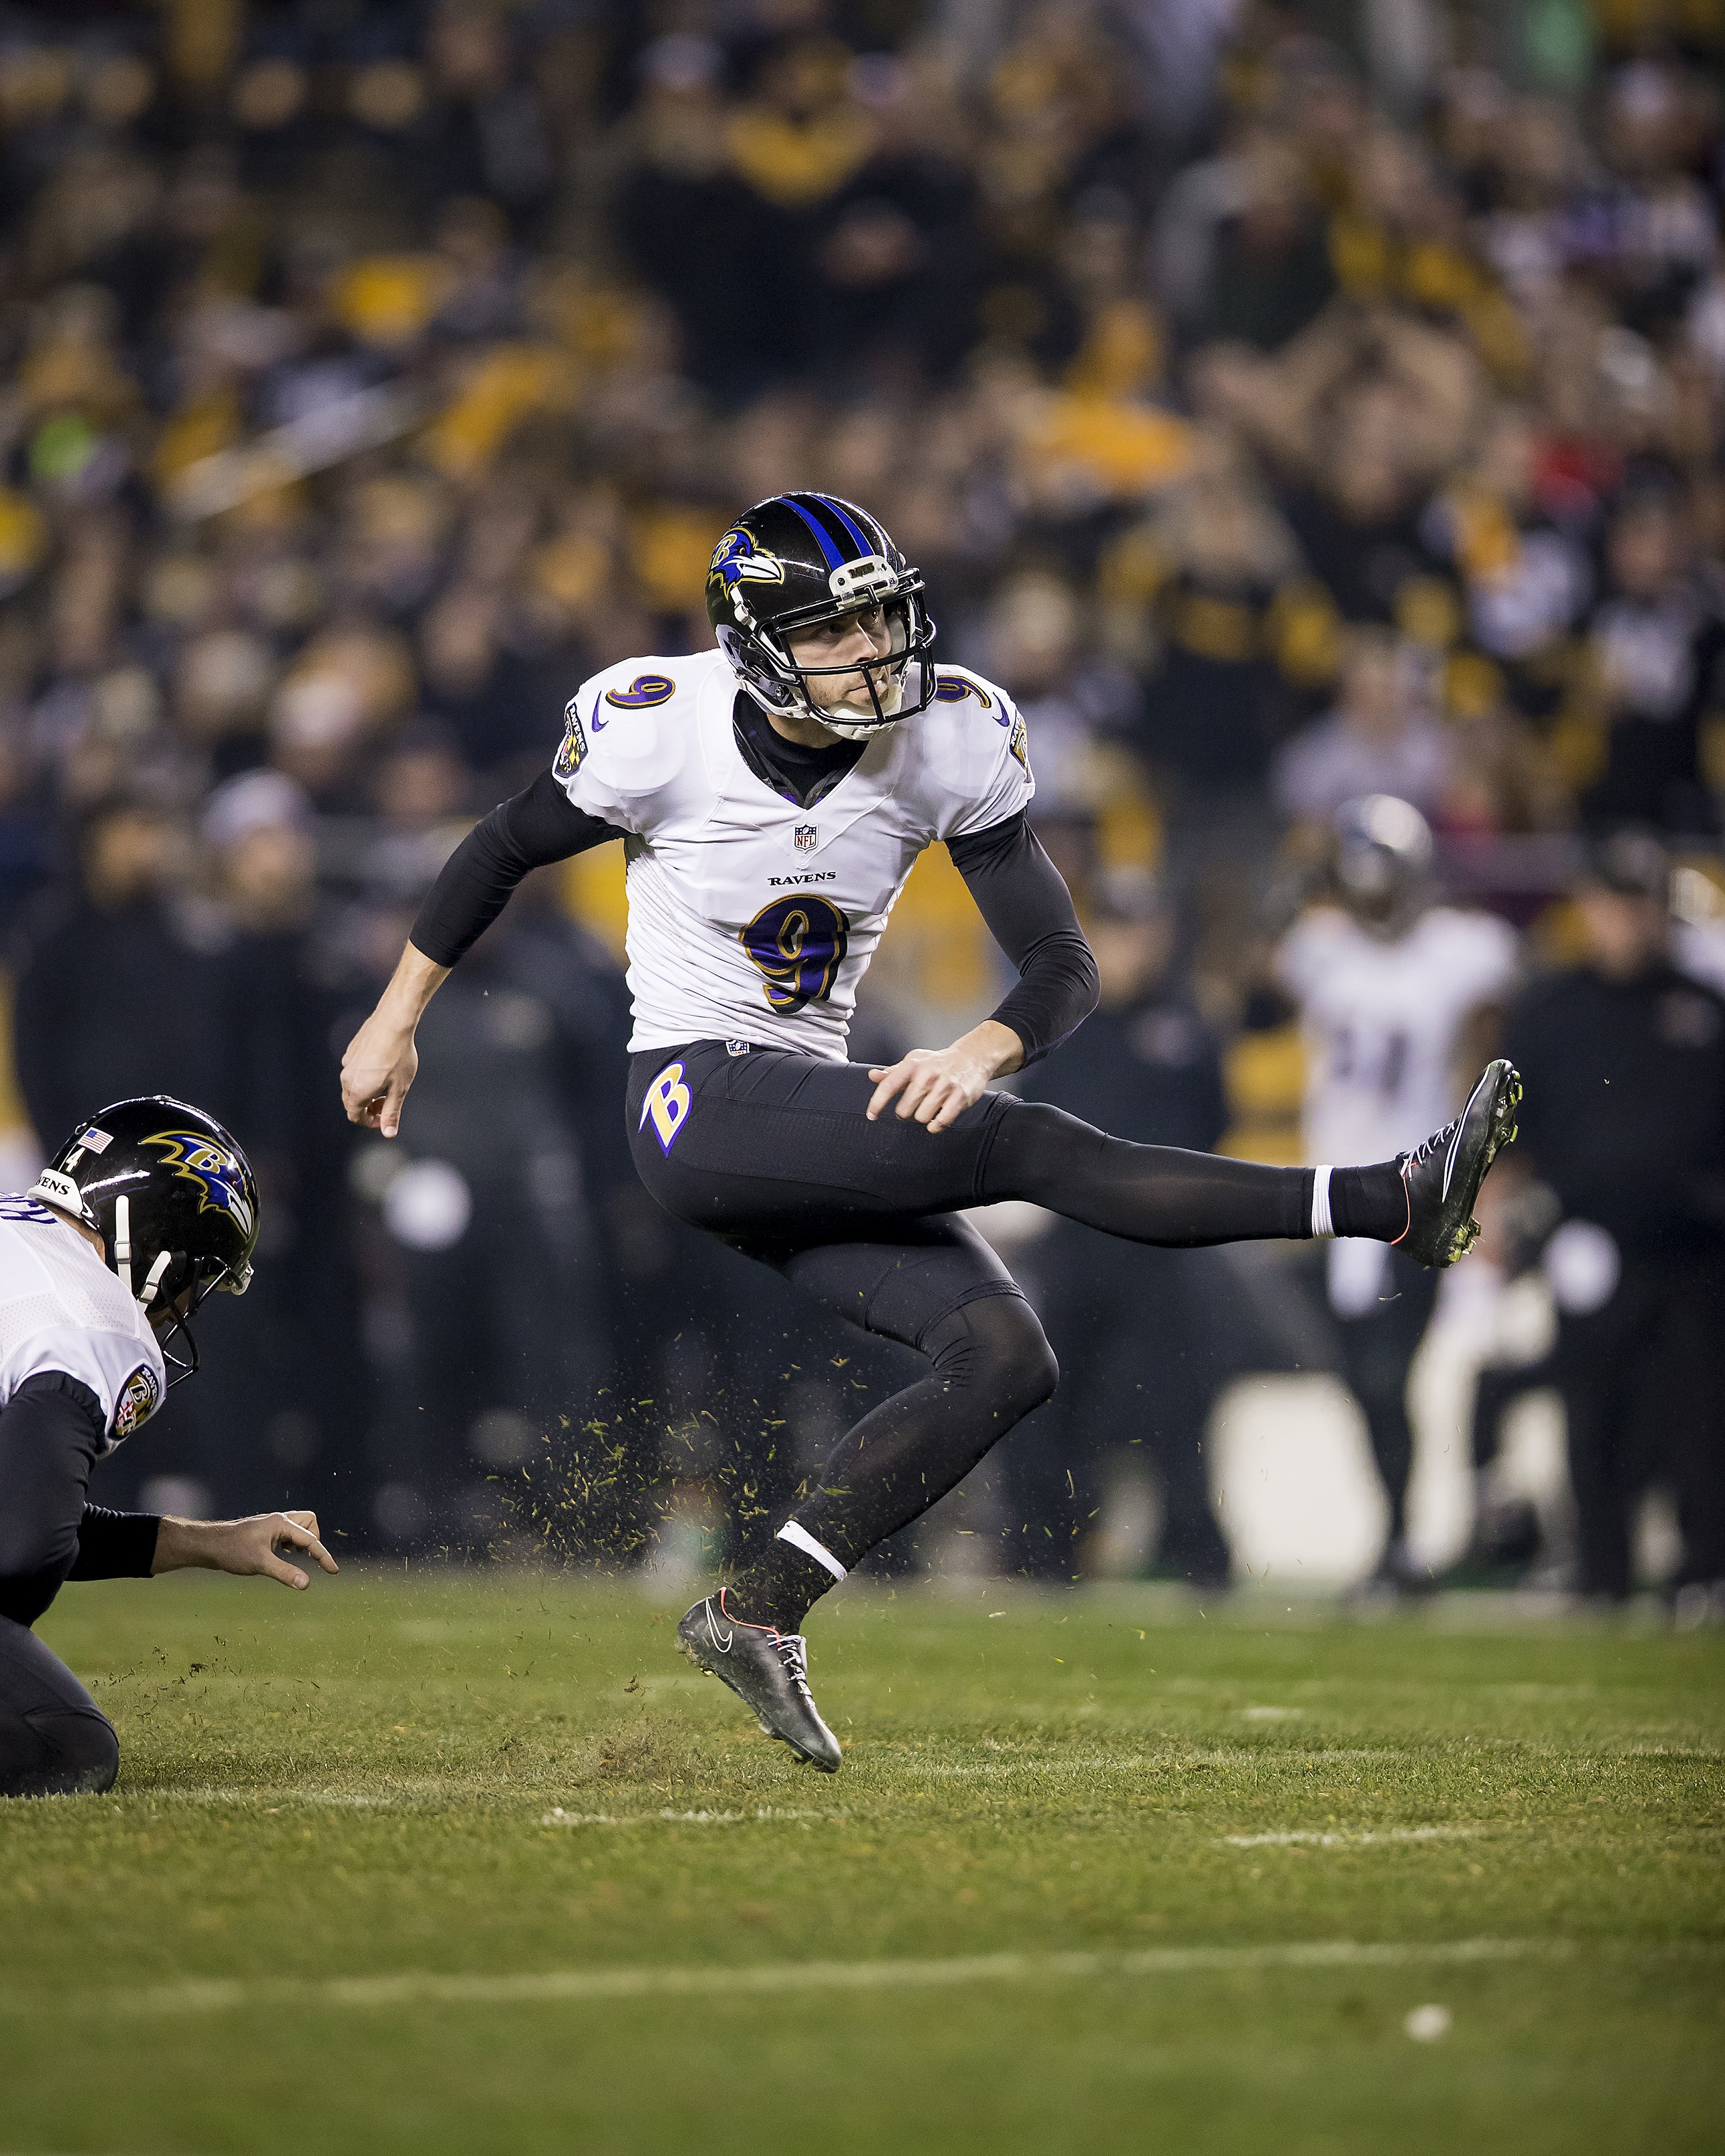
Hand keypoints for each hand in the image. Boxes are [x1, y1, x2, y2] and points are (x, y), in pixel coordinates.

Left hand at [152, 1510, 338, 1590]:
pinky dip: (290, 1543)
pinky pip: (286, 1532)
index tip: (334, 1571)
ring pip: (297, 1526)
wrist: (208, 1545)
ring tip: (293, 1557)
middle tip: (305, 1558)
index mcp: (281, 1524)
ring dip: (301, 1541)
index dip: (323, 1557)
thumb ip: (285, 1573)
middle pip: (309, 1522)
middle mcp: (278, 1520)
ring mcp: (270, 1525)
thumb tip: (306, 1584)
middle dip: (313, 1539)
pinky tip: (280, 1555)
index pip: (310, 1540)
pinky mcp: (264, 1531)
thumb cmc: (232, 1552)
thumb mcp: (260, 1564)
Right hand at [340, 945, 447, 1136]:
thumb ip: (392, 1113)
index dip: (370, 1122)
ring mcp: (347, 1063)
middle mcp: (346, 1078)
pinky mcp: (351, 1050)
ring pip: (352, 1085)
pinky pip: (354, 1070)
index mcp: (356, 1092)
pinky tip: (382, 1067)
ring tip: (387, 1084)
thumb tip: (388, 1134)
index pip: (355, 1116)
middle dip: (368, 1107)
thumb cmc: (398, 1058)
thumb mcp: (399, 1090)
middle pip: (352, 1102)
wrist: (393, 1024)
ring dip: (366, 1091)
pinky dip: (365, 1076)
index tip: (385, 1118)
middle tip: (388, 1102)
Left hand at [867, 1021, 1023, 1134]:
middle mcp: (927, 1075)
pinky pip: (941, 1122)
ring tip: (929, 1107)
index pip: (888, 1086)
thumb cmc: (939, 1063)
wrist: (971, 1057)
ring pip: (921, 1118)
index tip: (872, 1115)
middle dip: (905, 1113)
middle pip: (903, 1110)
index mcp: (912, 1065)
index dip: (876, 1104)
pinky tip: (938, 1117)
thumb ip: (892, 1072)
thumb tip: (873, 1076)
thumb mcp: (914, 1061)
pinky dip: (937, 1125)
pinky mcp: (960, 1097)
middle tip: (913, 1106)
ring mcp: (944, 1086)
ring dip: (923, 1117)